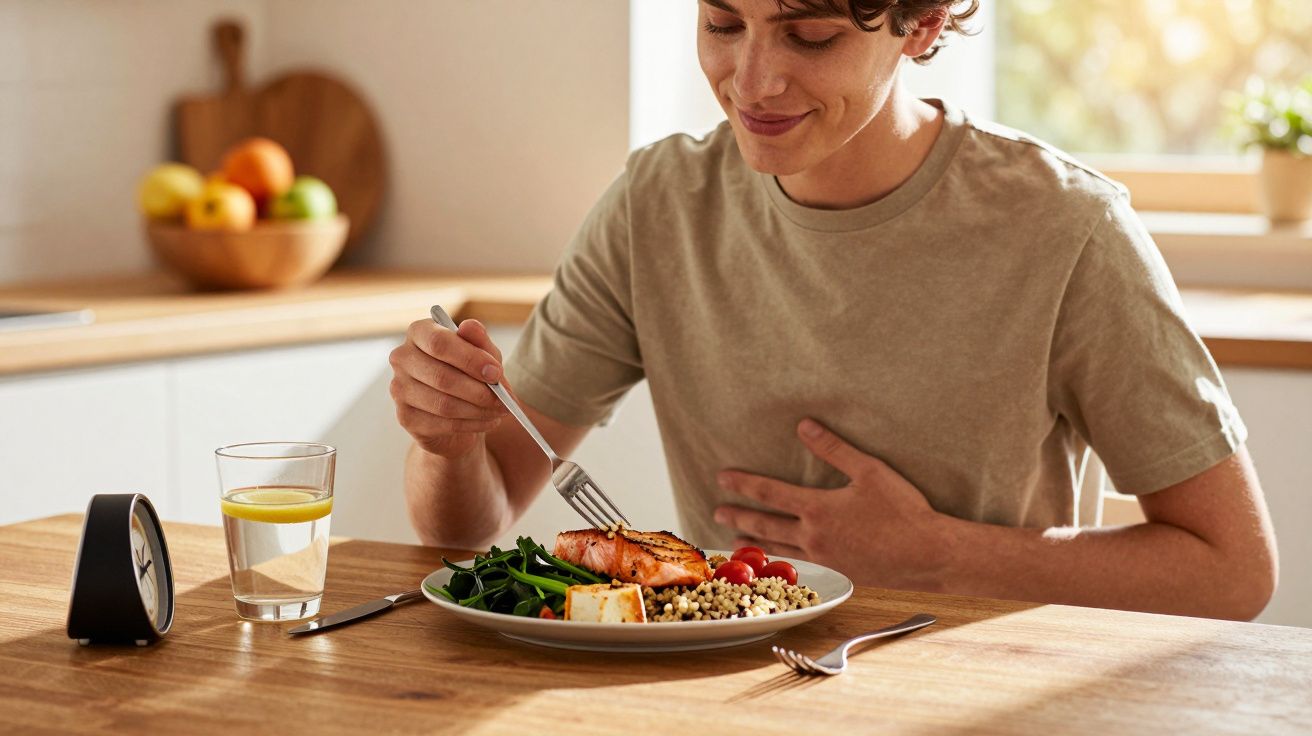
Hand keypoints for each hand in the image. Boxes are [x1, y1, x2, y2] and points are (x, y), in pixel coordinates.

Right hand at [388, 317, 509, 457]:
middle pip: (441, 376)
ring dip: (478, 411)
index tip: (496, 372)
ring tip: (500, 411)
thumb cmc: (470, 373)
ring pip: (443, 404)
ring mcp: (399, 389)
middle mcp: (402, 358)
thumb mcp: (482, 354)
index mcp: (419, 332)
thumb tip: (471, 326)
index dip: (470, 359)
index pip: (438, 342)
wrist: (459, 409)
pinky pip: (442, 424)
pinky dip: (472, 424)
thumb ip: (479, 341)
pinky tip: (488, 421)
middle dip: (479, 391)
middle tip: (504, 399)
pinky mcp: (406, 417)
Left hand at [714, 419, 948, 589]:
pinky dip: (781, 562)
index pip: (770, 493)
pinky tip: (779, 561)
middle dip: (740, 517)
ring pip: (780, 550)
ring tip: (736, 541)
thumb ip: (834, 448)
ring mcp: (825, 560)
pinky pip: (801, 567)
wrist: (928, 554)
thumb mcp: (870, 471)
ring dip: (755, 544)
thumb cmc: (903, 510)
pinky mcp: (839, 574)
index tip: (722, 478)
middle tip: (717, 513)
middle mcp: (814, 538)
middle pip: (766, 526)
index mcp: (818, 510)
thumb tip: (804, 425)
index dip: (743, 484)